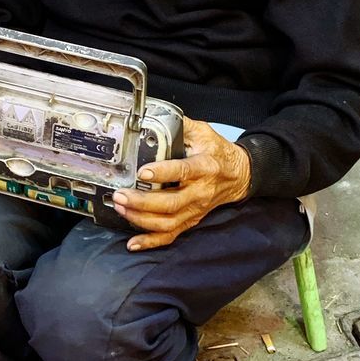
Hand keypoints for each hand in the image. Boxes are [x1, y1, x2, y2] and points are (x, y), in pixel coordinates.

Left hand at [112, 117, 251, 251]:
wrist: (239, 175)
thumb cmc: (218, 153)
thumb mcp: (203, 132)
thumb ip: (181, 125)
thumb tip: (155, 117)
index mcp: (204, 167)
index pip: (182, 172)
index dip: (162, 173)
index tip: (143, 172)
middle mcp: (199, 192)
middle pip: (170, 203)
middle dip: (142, 202)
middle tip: (120, 195)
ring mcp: (195, 209)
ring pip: (167, 222)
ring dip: (141, 219)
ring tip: (121, 208)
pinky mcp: (191, 220)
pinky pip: (170, 236)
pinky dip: (151, 241)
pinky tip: (133, 243)